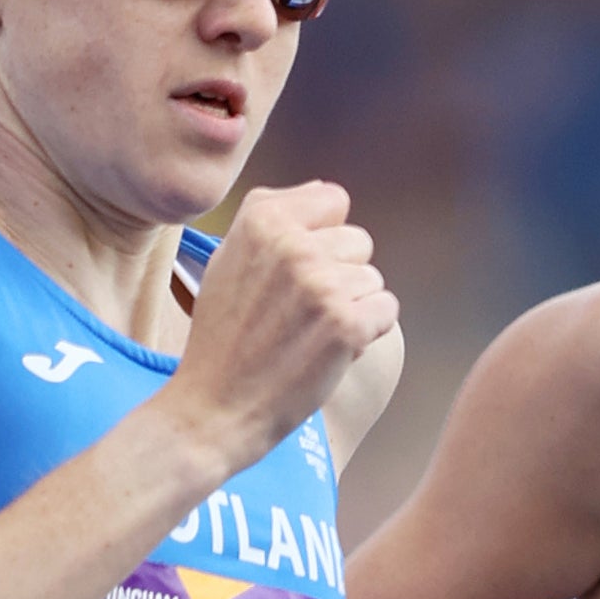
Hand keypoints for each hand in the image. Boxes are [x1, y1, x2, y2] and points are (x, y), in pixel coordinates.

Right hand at [166, 181, 396, 470]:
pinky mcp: (346, 324)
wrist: (213, 407)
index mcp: (261, 219)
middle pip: (358, 241)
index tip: (290, 272)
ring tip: (303, 334)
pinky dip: (365, 333)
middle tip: (294, 312)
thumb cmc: (224, 336)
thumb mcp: (230, 259)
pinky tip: (324, 351)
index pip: (333, 200)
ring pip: (372, 279)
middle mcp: (292, 244)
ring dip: (349, 307)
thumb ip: (275, 217)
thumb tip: (326, 190)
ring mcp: (321, 284)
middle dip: (338, 275)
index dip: (321, 238)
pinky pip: (386, 310)